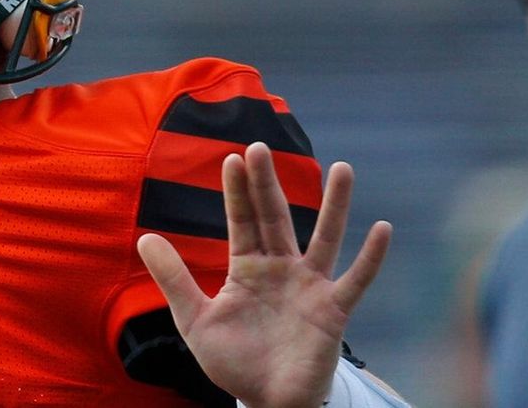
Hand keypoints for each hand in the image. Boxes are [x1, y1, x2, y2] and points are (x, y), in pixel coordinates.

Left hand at [137, 142, 391, 407]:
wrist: (266, 401)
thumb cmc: (233, 361)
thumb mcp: (194, 320)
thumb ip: (173, 279)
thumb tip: (144, 238)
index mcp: (247, 269)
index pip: (242, 220)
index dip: (237, 191)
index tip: (232, 158)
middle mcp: (281, 269)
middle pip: (275, 217)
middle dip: (267, 184)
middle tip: (260, 146)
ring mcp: (310, 286)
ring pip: (325, 237)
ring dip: (335, 205)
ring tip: (343, 168)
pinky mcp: (333, 310)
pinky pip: (356, 279)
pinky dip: (371, 257)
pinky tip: (383, 228)